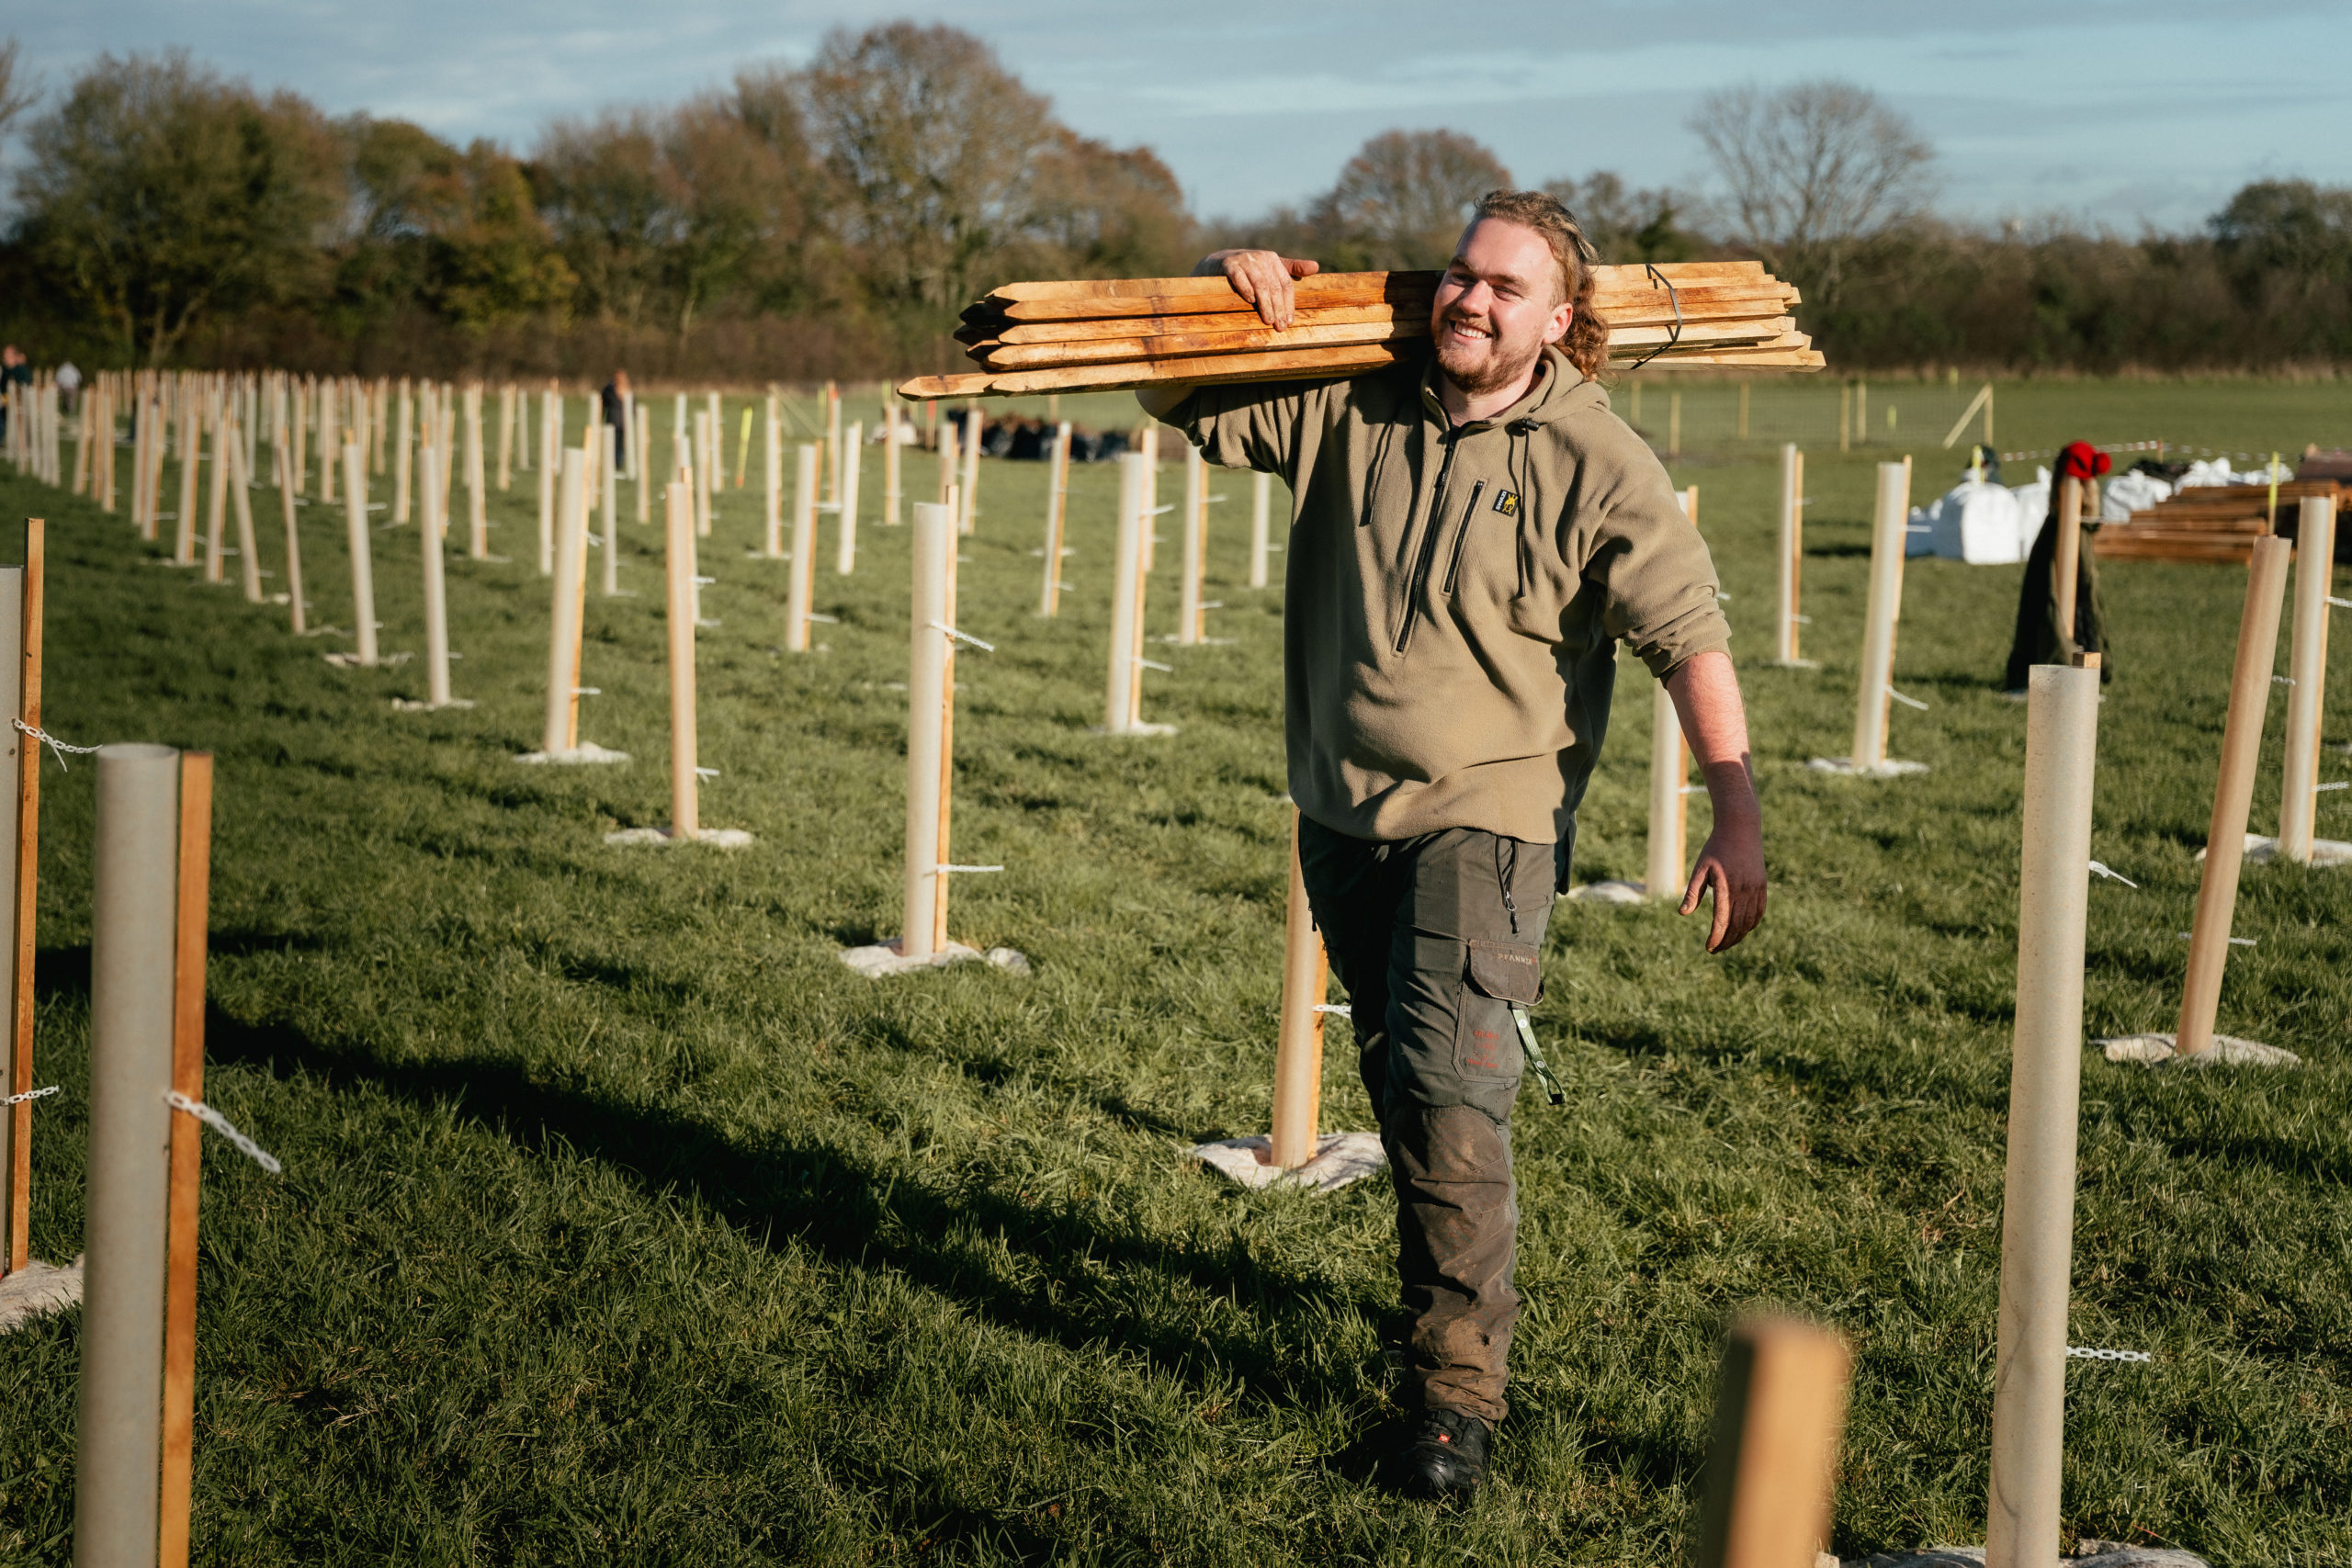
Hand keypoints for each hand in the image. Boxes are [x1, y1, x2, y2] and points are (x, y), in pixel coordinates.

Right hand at [1194, 249, 1319, 329]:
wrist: (1218, 263)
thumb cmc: (1248, 269)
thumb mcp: (1270, 267)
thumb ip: (1292, 268)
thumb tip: (1316, 267)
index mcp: (1273, 260)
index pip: (1285, 284)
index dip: (1289, 304)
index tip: (1289, 321)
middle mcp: (1261, 258)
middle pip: (1274, 286)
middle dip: (1278, 308)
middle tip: (1280, 326)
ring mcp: (1244, 260)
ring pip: (1259, 284)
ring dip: (1265, 303)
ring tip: (1268, 320)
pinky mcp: (1229, 265)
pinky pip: (1239, 278)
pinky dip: (1245, 289)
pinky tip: (1250, 301)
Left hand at [1680, 809, 1765, 952]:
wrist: (1740, 829)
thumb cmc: (1715, 848)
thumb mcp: (1700, 869)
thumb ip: (1693, 892)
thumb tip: (1683, 914)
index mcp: (1726, 887)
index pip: (1722, 921)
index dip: (1716, 938)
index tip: (1709, 948)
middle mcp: (1744, 890)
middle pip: (1737, 926)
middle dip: (1727, 941)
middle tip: (1716, 949)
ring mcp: (1756, 888)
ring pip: (1749, 921)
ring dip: (1739, 935)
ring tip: (1727, 943)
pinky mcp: (1762, 885)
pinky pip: (1759, 911)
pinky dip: (1751, 924)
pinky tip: (1743, 930)